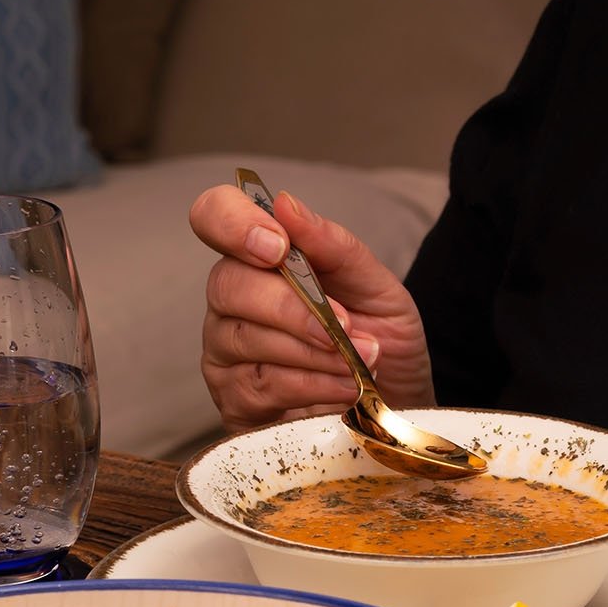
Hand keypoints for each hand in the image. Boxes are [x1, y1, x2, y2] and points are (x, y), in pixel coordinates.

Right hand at [188, 185, 433, 432]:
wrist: (393, 402)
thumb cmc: (378, 338)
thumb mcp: (375, 286)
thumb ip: (332, 246)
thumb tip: (286, 204)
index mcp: (258, 258)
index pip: (214, 217)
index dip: (234, 224)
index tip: (278, 247)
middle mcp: (230, 302)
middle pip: (228, 285)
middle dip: (292, 307)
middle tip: (343, 325)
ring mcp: (225, 353)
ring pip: (245, 339)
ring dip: (312, 351)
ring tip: (360, 361)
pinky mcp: (233, 401)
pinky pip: (260, 386)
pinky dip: (310, 385)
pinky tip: (343, 388)